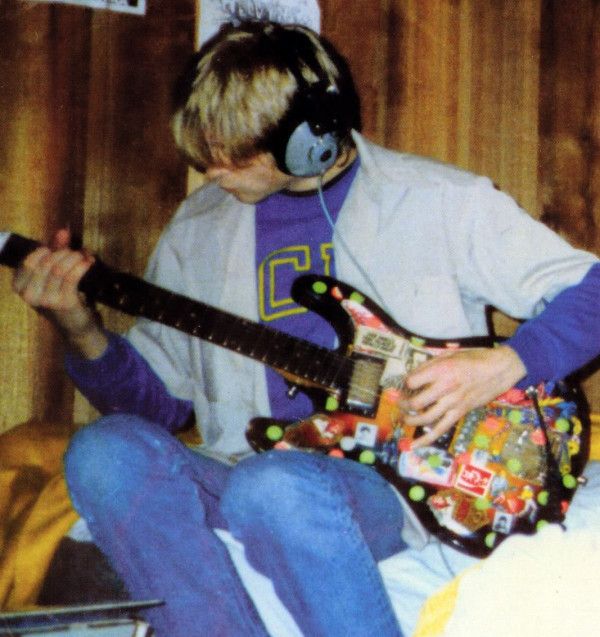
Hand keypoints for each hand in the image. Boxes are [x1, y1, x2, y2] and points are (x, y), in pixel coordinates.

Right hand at [12, 229, 107, 358]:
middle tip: (77, 253)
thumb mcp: (53, 273)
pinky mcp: (63, 302)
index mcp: (20, 287)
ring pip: (59, 268)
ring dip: (75, 258)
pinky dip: (82, 265)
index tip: (61, 247)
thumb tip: (63, 231)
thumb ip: (55, 251)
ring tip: (84, 257)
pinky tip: (90, 262)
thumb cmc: (61, 296)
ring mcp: (45, 300)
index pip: (28, 262)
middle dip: (64, 253)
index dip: (47, 250)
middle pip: (45, 263)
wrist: (75, 325)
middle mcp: (29, 295)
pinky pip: (72, 277)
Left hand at [403, 345, 526, 447]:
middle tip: (401, 402)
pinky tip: (414, 445)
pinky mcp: (459, 413)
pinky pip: (440, 430)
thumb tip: (412, 375)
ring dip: (410, 420)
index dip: (405, 383)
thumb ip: (430, 364)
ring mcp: (453, 403)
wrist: (499, 370)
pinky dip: (425, 440)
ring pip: (425, 418)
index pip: (412, 381)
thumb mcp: (449, 354)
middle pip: (416, 402)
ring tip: (405, 417)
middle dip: (403, 404)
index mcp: (442, 370)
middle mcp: (445, 388)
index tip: (406, 383)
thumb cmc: (474, 358)